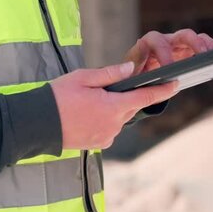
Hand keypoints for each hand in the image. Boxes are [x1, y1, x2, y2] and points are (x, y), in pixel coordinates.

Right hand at [51, 62, 178, 148]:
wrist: (37, 124)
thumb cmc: (58, 97)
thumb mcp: (83, 78)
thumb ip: (110, 74)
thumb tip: (131, 68)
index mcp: (112, 106)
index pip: (144, 97)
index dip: (162, 91)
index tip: (175, 84)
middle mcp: (114, 124)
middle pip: (131, 107)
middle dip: (127, 97)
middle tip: (107, 88)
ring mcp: (106, 135)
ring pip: (120, 118)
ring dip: (113, 108)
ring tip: (90, 101)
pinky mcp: (98, 143)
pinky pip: (110, 128)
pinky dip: (104, 119)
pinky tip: (87, 113)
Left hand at [125, 29, 212, 74]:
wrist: (138, 76)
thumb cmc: (134, 76)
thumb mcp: (130, 77)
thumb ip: (133, 73)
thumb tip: (138, 72)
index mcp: (148, 44)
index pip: (156, 41)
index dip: (164, 52)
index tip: (170, 68)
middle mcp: (165, 41)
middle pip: (181, 35)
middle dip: (193, 43)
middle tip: (202, 56)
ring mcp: (177, 45)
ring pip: (194, 38)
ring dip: (205, 45)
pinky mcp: (187, 51)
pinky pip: (202, 45)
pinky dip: (210, 49)